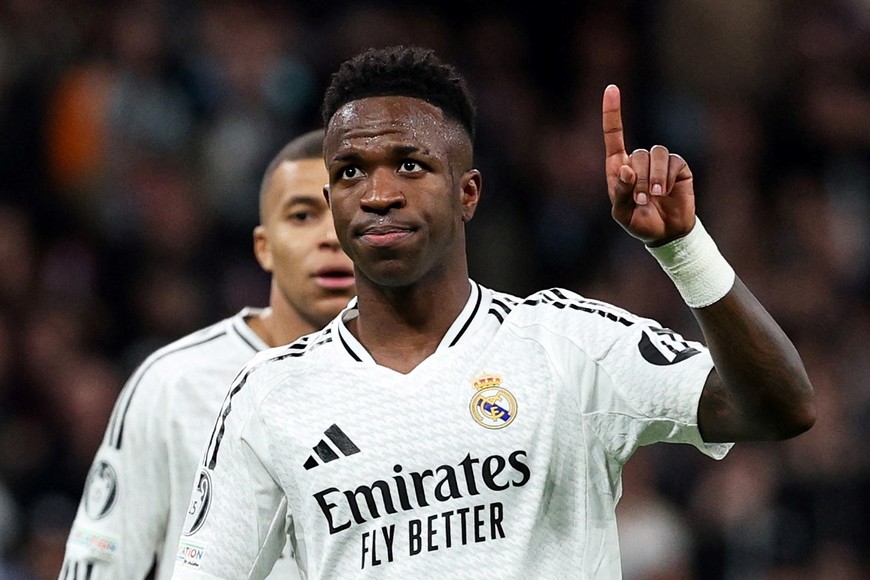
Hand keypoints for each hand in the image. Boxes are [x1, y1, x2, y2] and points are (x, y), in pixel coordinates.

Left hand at [602, 84, 695, 245]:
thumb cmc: (638, 222)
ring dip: (653, 178)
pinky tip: (666, 192)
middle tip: (640, 200)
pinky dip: (667, 178)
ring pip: (655, 154)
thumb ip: (621, 192)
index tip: (611, 88)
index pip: (614, 134)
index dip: (612, 112)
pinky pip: (673, 162)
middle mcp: (638, 160)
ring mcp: (659, 162)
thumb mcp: (621, 213)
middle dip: (638, 179)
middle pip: (637, 154)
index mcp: (619, 167)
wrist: (665, 233)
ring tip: (653, 197)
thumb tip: (626, 168)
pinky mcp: (678, 167)